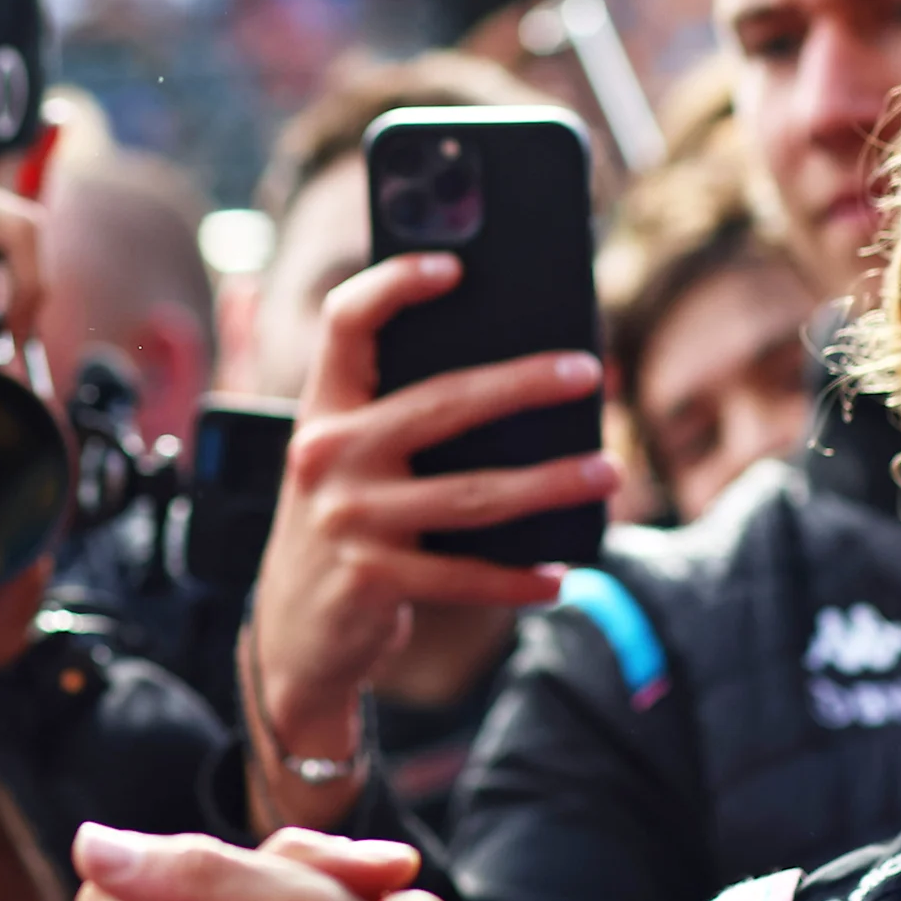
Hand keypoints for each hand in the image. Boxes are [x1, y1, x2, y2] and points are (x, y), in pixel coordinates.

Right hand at [245, 253, 615, 827]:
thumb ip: (402, 415)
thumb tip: (524, 381)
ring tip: (607, 471)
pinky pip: (465, 575)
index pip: (346, 324)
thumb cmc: (345, 524)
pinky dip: (518, 576)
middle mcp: (327, 454)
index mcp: (321, 408)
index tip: (454, 266)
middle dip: (523, 383)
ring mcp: (348, 519)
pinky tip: (560, 573)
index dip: (394, 285)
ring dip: (550, 483)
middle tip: (588, 371)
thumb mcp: (349, 460)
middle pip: (442, 403)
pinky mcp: (371, 578)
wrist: (293, 634)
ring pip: (473, 494)